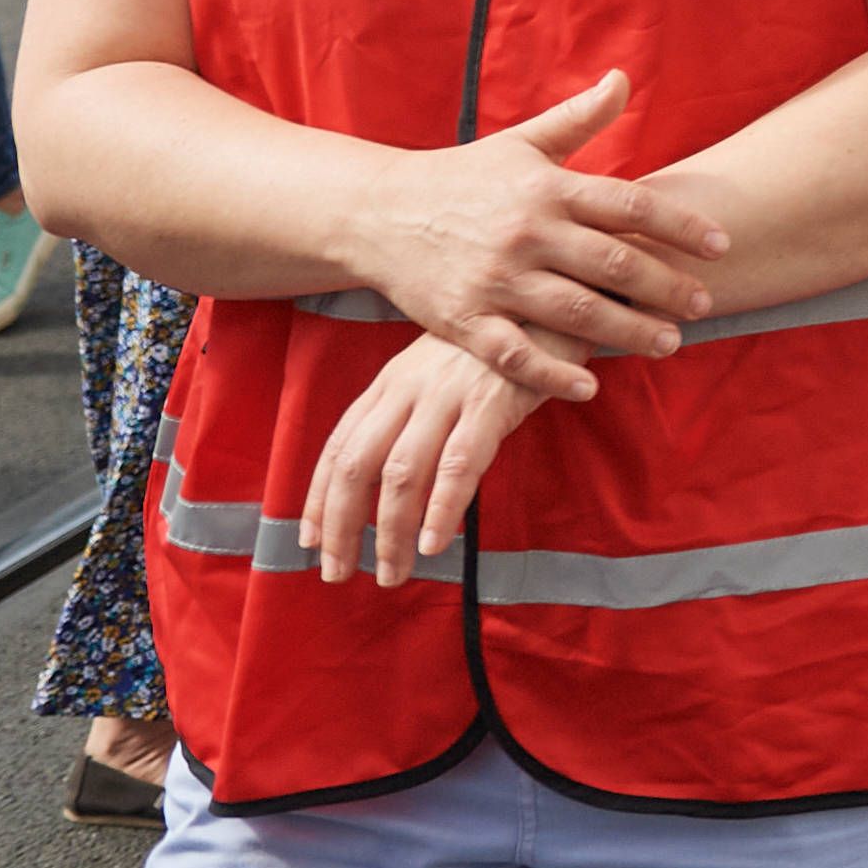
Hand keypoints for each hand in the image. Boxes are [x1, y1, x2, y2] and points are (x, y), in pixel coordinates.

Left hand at [298, 332, 546, 587]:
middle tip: (338, 574)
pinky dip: (441, 507)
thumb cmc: (505, 340)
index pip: (339, 446)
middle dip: (340, 526)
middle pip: (355, 465)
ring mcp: (449, 393)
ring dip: (389, 532)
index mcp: (392, 381)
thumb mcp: (445, 368)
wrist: (558, 293)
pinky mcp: (493, 400)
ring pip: (401, 473)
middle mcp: (409, 387)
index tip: (310, 542)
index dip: (318, 498)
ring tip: (393, 573)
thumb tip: (392, 473)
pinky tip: (434, 542)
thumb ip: (416, 410)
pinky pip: (458, 463)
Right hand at [333, 70, 724, 397]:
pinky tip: (590, 385)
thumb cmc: (463, 176)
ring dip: (627, 331)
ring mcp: (494, 280)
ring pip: (574, 313)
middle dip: (666, 287)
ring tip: (669, 343)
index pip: (629, 207)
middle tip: (705, 305)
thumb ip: (579, 118)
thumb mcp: (521, 143)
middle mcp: (525, 234)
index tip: (721, 245)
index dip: (680, 226)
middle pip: (612, 264)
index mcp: (547, 189)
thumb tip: (624, 78)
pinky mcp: (462, 320)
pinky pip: (514, 355)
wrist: (377, 212)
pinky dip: (552, 373)